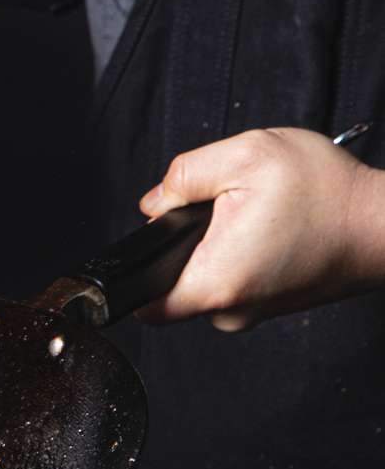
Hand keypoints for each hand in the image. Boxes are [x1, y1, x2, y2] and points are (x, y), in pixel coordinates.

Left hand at [136, 127, 384, 330]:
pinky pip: (232, 283)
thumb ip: (184, 174)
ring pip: (203, 282)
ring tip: (252, 219)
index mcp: (214, 282)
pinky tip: (266, 234)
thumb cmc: (330, 194)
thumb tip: (154, 202)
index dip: (138, 268)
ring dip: (214, 249)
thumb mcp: (248, 154)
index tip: (158, 239)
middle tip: (222, 213)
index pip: (143, 302)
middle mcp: (229, 310)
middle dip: (184, 245)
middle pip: (171, 284)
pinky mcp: (268, 307)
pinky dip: (239, 257)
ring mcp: (250, 314)